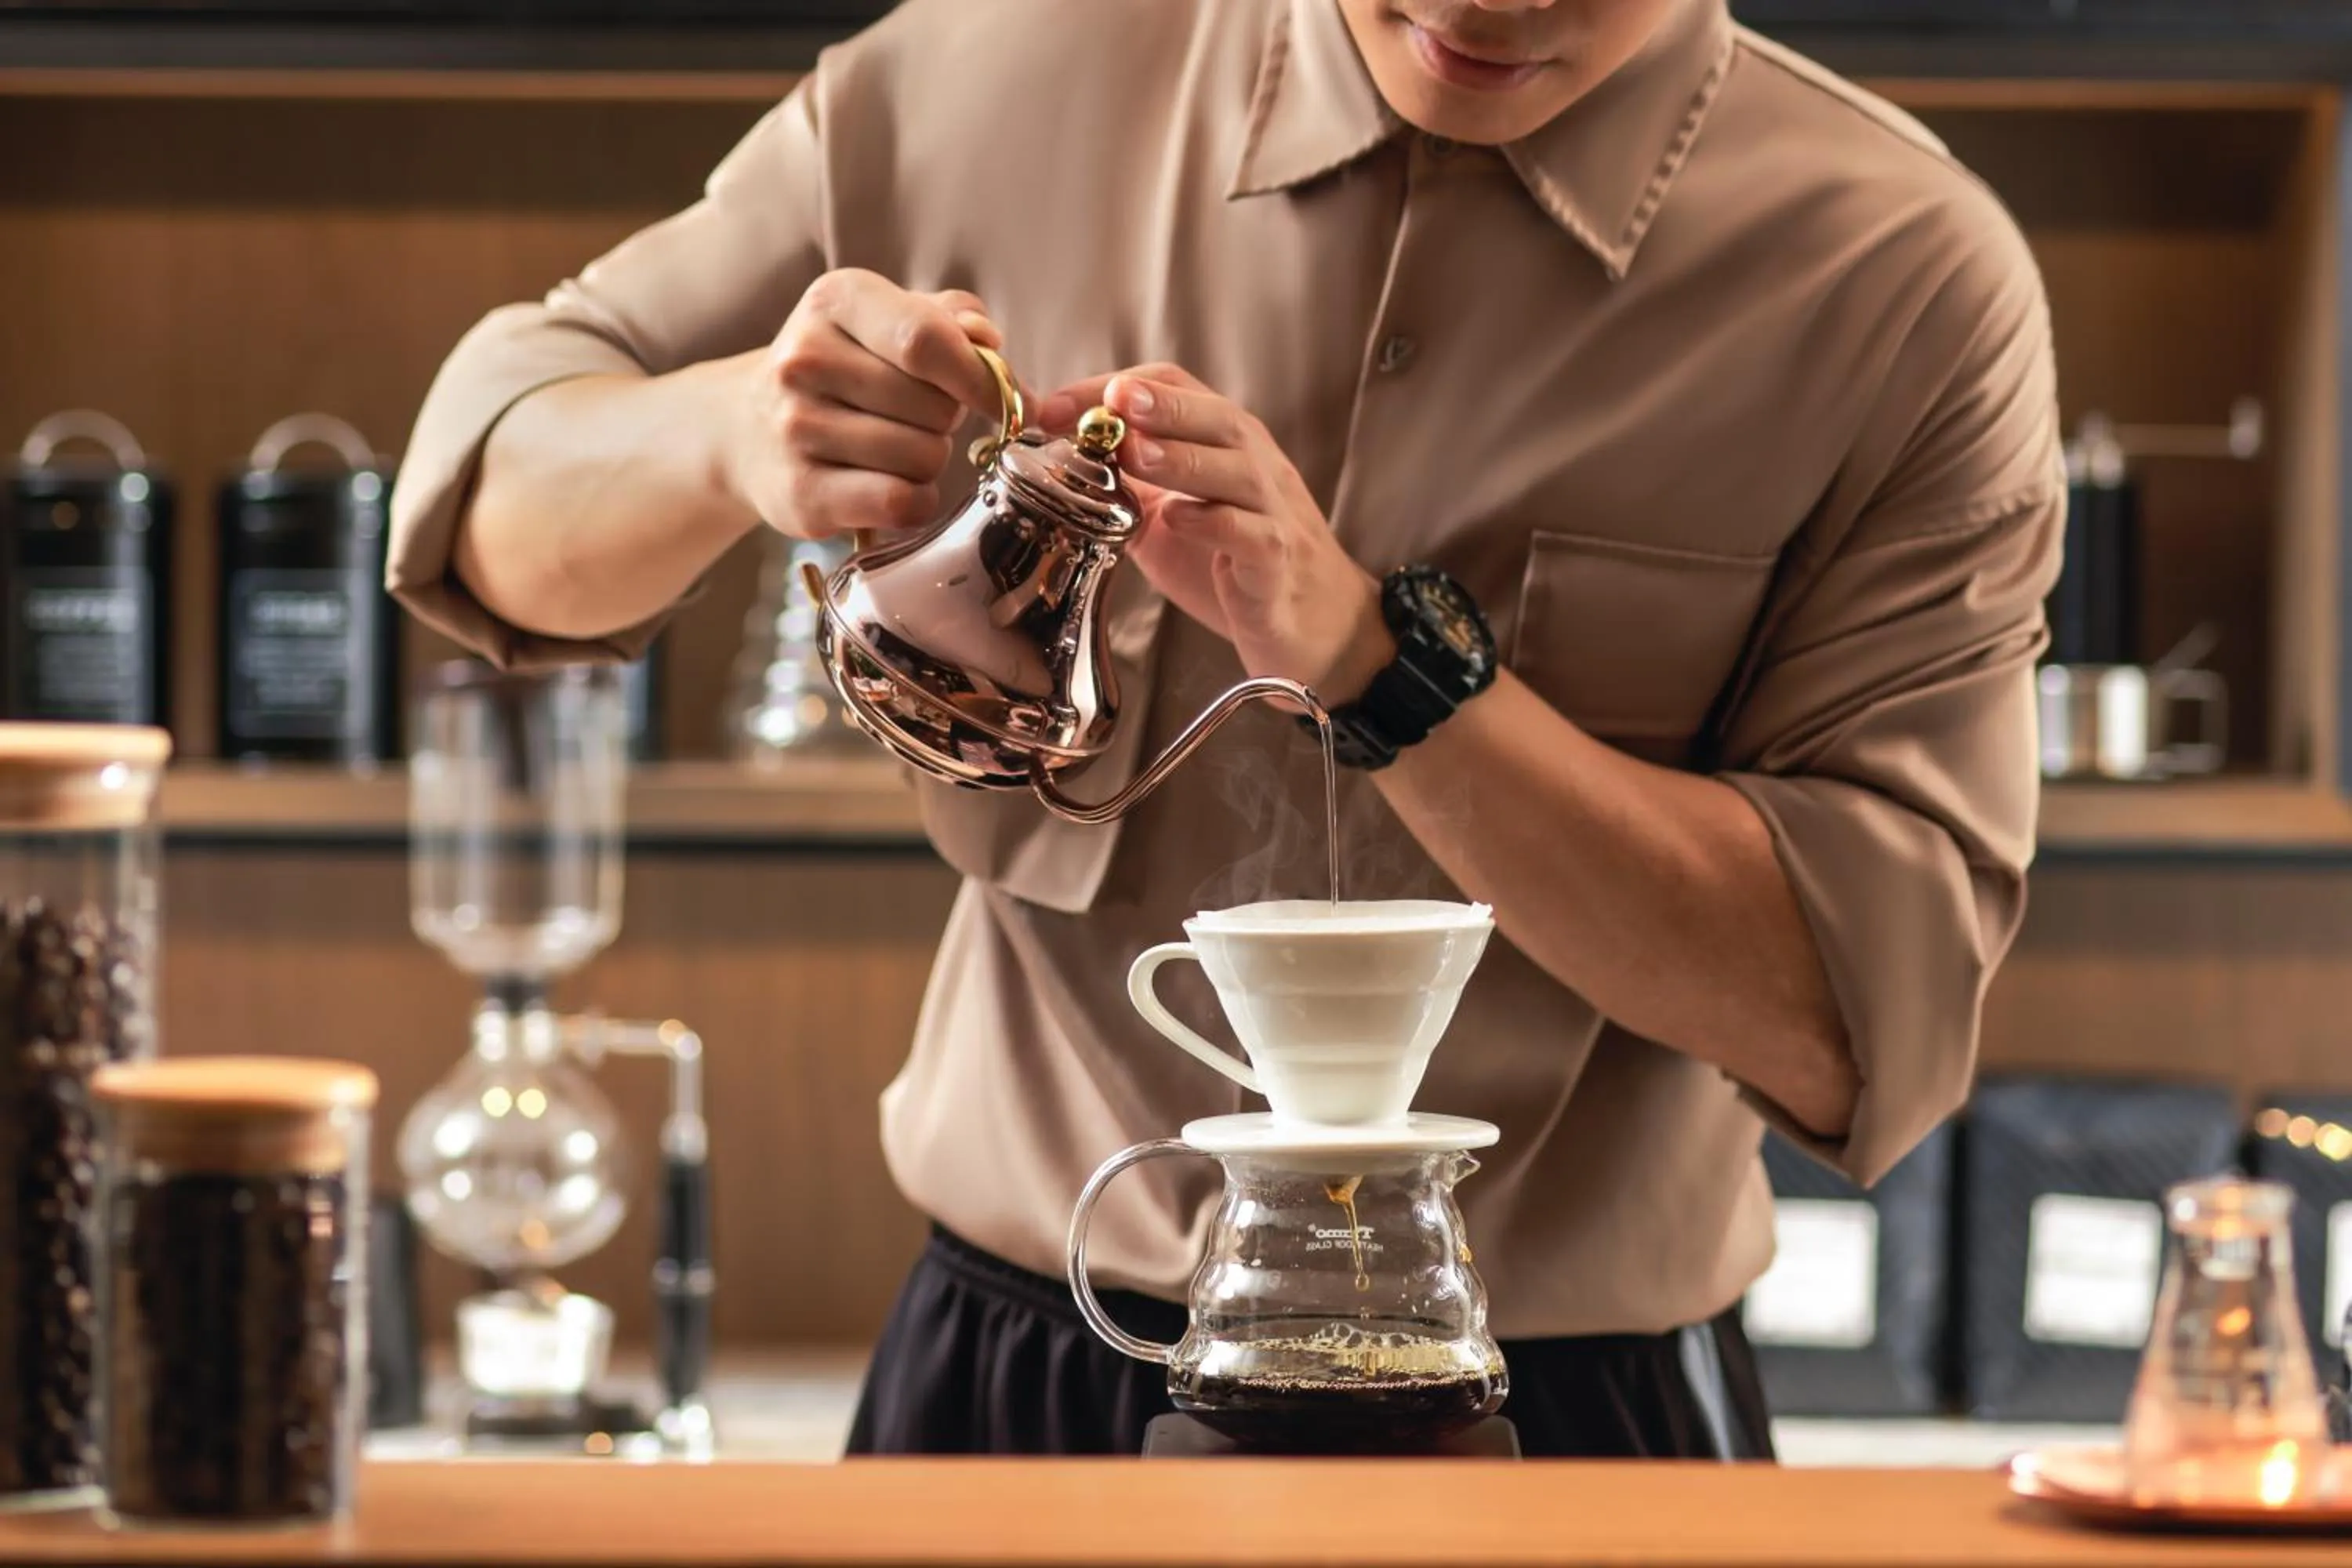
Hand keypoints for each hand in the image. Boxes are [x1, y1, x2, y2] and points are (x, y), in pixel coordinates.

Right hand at [724, 269, 1010, 539]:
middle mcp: (805, 359)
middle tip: (918, 417)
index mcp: (836, 300)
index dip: (985, 379)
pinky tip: (894, 485)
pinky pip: (900, 503)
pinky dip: (916, 500)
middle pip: (935, 407)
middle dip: (949, 420)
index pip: (928, 340)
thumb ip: (953, 319)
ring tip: (895, 447)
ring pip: (922, 458)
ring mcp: (795, 428)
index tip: (1015, 403)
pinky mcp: (800, 494)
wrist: (745, 427)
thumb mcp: (891, 319)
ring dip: (930, 460)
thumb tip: (991, 346)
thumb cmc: (846, 368)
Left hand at [1037, 364, 1392, 701]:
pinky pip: (1250, 533)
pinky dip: (1213, 523)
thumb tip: (1058, 461)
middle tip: (1116, 401)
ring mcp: (1271, 512)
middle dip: (1162, 406)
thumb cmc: (1236, 564)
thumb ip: (1127, 486)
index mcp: (1225, 444)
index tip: (1057, 408)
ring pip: (1235, 470)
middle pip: (1215, 418)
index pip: (1177, 390)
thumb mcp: (1170, 516)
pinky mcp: (1277, 561)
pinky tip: (1176, 520)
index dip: (1117, 389)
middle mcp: (1254, 465)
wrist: (1314, 624)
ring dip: (1181, 458)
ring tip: (1132, 453)